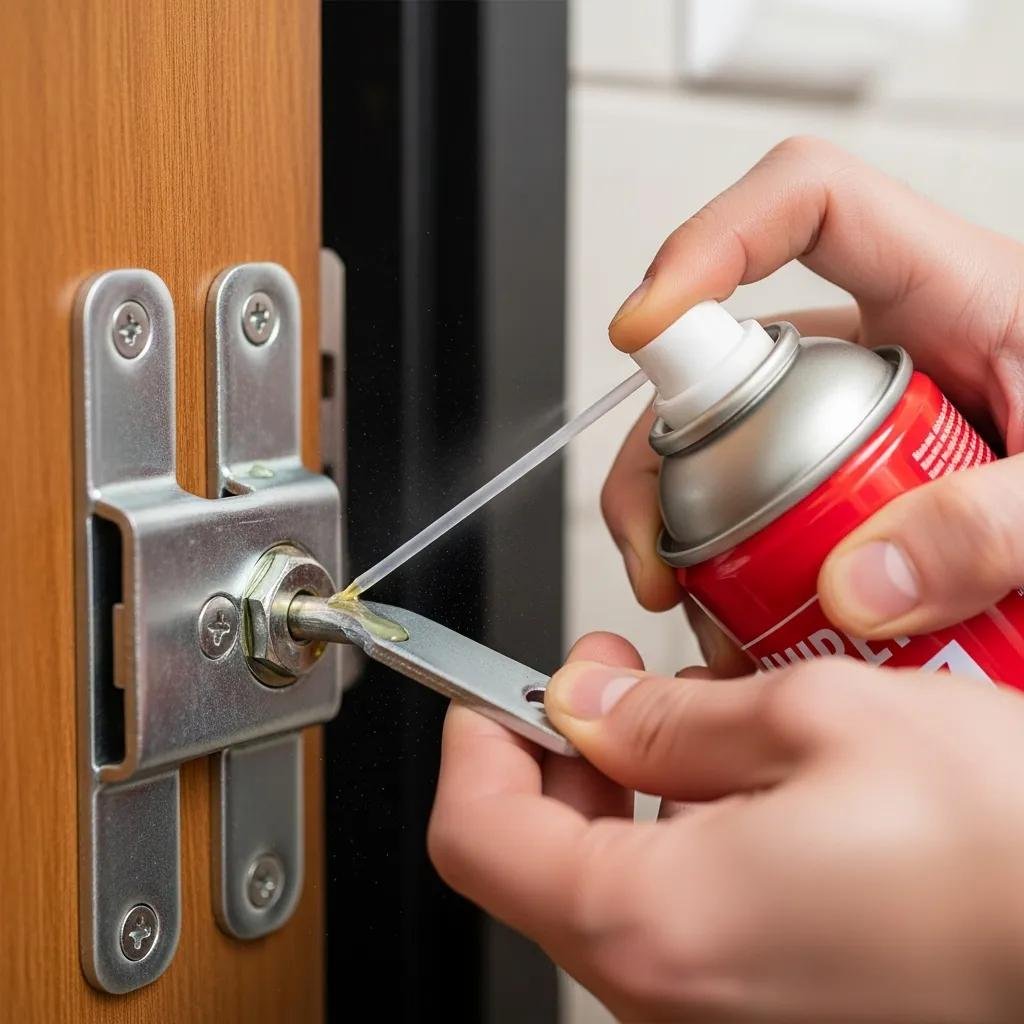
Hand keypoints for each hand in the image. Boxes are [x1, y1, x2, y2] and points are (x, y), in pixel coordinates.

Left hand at [430, 640, 1023, 1022]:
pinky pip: (672, 926)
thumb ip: (670, 716)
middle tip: (607, 682)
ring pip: (598, 893)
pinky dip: (668, 846)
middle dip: (552, 757)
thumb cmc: (1007, 846)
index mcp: (657, 920)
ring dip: (612, 797)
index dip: (477, 738)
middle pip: (530, 863)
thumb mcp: (815, 720)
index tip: (503, 685)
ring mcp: (720, 1019)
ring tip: (685, 723)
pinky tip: (735, 793)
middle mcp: (673, 999)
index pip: (475, 832)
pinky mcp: (768, 1015)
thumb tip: (586, 699)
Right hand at [600, 136, 1023, 669]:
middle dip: (660, 454)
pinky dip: (736, 563)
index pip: (807, 204)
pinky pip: (764, 504)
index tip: (646, 325)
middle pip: (726, 358)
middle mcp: (886, 345)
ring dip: (688, 525)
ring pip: (729, 444)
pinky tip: (746, 619)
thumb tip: (858, 585)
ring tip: (698, 609)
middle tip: (653, 546)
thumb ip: (997, 526)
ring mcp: (861, 417)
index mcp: (953, 293)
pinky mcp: (854, 481)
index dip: (710, 242)